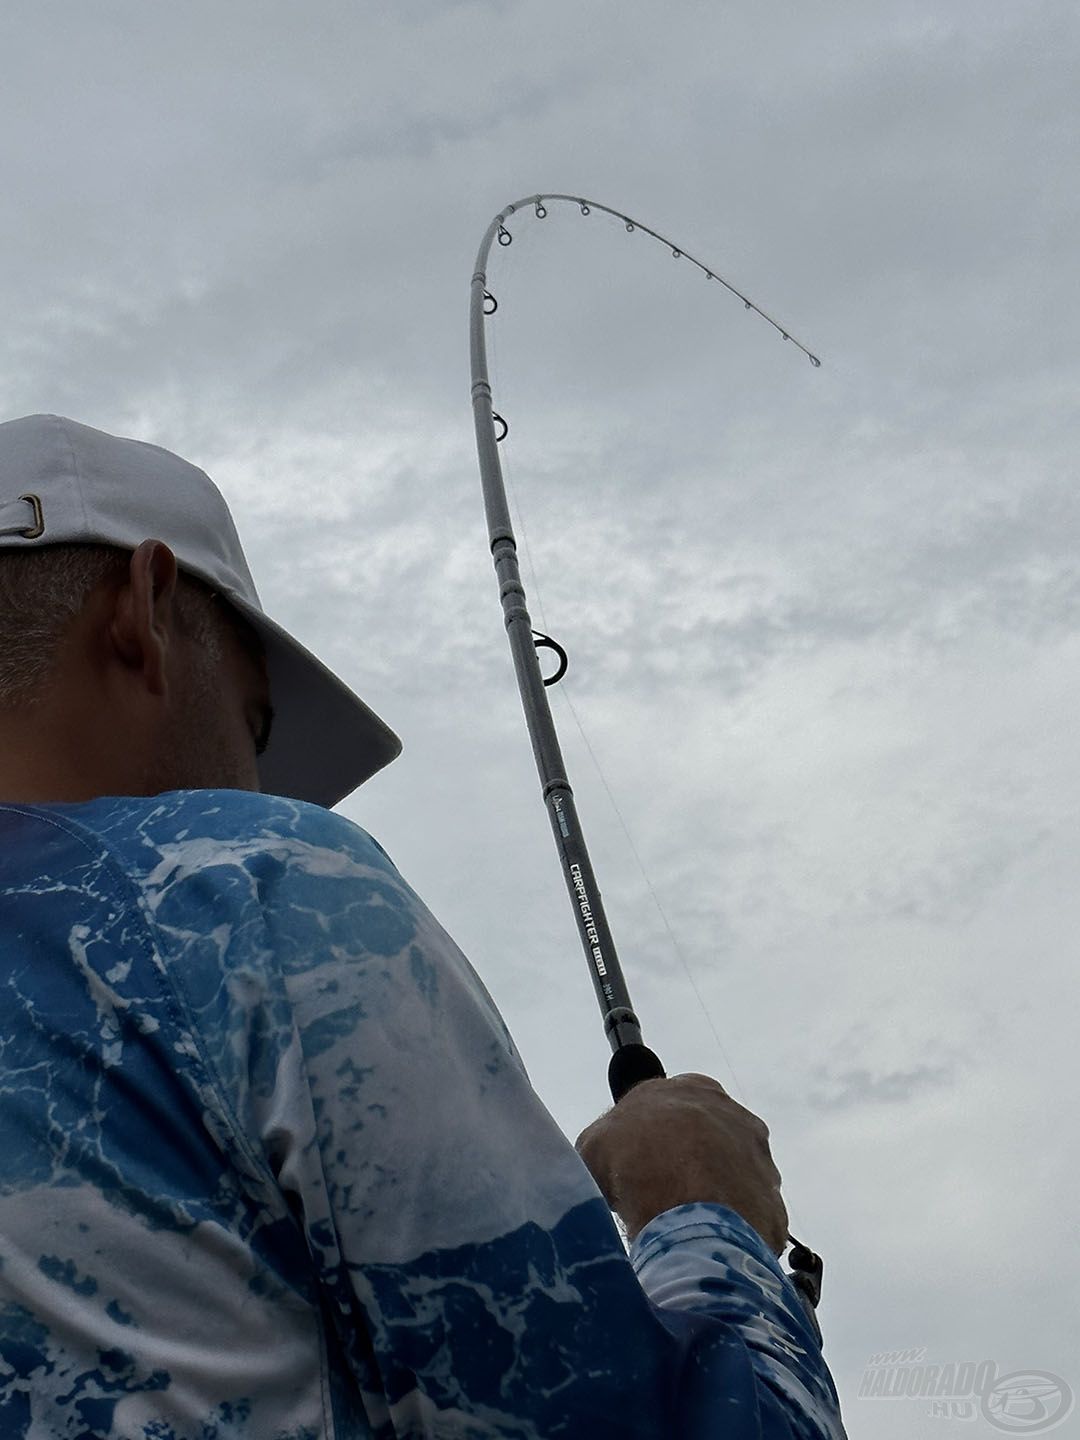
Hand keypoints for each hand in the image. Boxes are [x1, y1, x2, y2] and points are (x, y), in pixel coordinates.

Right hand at [575, 1072, 787, 1251]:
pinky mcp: (774, 1204)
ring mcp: (761, 1160)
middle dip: (688, 1165)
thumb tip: (608, 1162)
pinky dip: (729, 1232)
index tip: (638, 1162)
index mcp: (695, 1088)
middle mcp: (736, 1115)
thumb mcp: (595, 1142)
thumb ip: (606, 1143)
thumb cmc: (635, 1159)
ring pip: (733, 1180)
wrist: (687, 1206)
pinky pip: (748, 1220)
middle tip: (660, 1194)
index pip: (677, 1106)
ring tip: (681, 1225)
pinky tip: (704, 1244)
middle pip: (710, 1142)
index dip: (655, 1134)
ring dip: (713, 1198)